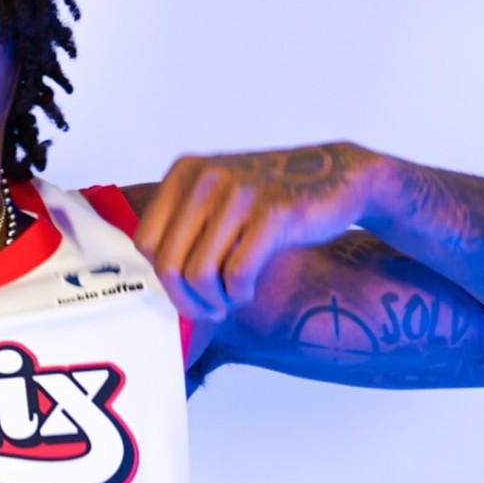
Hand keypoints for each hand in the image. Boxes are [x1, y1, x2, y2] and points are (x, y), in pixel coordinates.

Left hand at [134, 141, 383, 320]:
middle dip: (186, 300)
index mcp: (184, 173)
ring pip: (200, 274)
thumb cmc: (268, 203)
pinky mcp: (274, 212)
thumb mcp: (216, 202)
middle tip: (209, 309)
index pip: (146, 244)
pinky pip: (237, 274)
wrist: (338, 178)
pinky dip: (238, 293)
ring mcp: (240, 192)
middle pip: (168, 264)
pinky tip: (246, 291)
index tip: (187, 289)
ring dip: (214, 301)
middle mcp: (207, 177)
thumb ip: (181, 231)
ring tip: (229, 300)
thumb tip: (152, 286)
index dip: (164, 277)